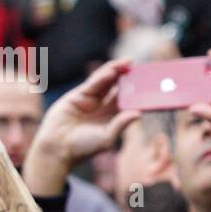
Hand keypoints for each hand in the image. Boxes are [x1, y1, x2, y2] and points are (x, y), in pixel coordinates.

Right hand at [24, 58, 139, 194]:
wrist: (58, 148)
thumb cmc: (84, 148)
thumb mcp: (107, 138)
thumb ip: (122, 124)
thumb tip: (139, 114)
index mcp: (114, 118)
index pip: (130, 102)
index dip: (140, 93)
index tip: (152, 84)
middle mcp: (104, 107)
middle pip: (120, 89)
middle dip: (130, 78)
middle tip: (142, 69)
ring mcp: (92, 100)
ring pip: (107, 82)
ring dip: (117, 71)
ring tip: (128, 63)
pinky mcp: (79, 95)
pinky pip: (93, 83)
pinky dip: (102, 76)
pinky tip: (112, 70)